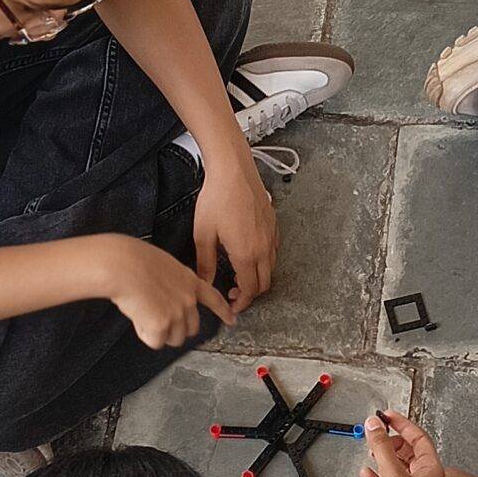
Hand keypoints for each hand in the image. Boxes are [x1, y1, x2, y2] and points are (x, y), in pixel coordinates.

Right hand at [104, 236, 234, 349]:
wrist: (120, 265)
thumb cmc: (132, 261)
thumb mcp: (163, 265)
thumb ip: (172, 283)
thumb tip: (166, 298)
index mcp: (189, 281)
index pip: (214, 298)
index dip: (224, 311)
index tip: (232, 320)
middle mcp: (188, 299)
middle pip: (191, 329)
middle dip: (175, 328)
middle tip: (156, 317)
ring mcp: (177, 313)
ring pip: (174, 338)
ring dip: (159, 332)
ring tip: (143, 311)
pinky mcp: (162, 325)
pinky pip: (155, 341)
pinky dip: (145, 333)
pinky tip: (137, 316)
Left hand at [193, 149, 278, 311]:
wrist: (233, 170)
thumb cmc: (216, 198)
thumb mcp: (203, 234)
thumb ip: (205, 264)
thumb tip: (204, 285)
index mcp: (246, 254)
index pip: (249, 290)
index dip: (241, 303)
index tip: (231, 306)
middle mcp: (264, 248)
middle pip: (264, 283)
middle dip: (250, 294)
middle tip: (232, 292)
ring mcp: (271, 236)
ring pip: (271, 268)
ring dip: (257, 278)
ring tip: (238, 274)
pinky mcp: (273, 225)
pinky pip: (274, 251)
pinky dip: (264, 261)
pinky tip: (248, 254)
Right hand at [359, 411, 444, 476]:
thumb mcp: (393, 473)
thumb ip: (381, 446)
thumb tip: (374, 425)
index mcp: (430, 469)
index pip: (418, 438)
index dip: (402, 424)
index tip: (387, 416)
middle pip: (405, 451)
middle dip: (390, 440)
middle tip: (376, 431)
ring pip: (394, 466)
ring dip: (381, 457)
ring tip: (370, 448)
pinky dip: (375, 476)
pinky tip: (367, 473)